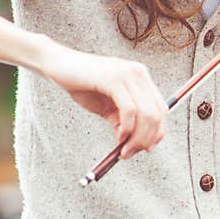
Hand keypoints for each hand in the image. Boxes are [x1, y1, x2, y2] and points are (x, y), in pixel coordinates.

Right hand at [38, 41, 166, 158]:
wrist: (57, 65)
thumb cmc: (82, 84)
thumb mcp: (107, 106)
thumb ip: (122, 120)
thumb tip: (135, 143)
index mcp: (141, 77)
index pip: (162, 108)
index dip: (158, 132)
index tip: (147, 148)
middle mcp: (139, 73)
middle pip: (157, 114)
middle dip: (146, 139)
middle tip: (131, 153)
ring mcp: (128, 74)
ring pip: (146, 114)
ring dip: (136, 138)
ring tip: (123, 149)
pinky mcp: (114, 79)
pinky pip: (129, 110)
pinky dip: (126, 129)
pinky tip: (118, 137)